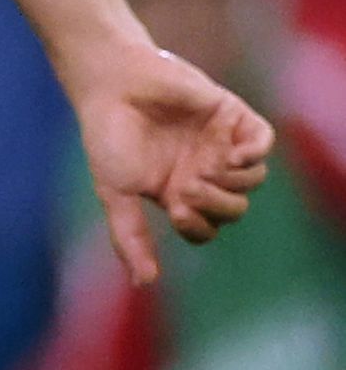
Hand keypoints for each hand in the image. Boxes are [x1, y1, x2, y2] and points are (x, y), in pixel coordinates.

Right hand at [69, 43, 276, 284]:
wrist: (112, 85)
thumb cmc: (108, 138)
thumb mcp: (115, 194)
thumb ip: (129, 237)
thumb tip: (144, 284)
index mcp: (176, 193)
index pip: (207, 228)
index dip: (198, 227)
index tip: (174, 211)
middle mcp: (203, 172)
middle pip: (235, 209)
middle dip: (216, 206)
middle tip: (187, 188)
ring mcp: (220, 144)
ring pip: (253, 179)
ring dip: (233, 182)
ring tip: (204, 167)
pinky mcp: (232, 117)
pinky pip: (262, 143)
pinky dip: (254, 153)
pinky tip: (231, 154)